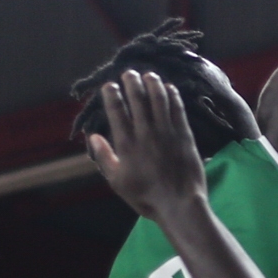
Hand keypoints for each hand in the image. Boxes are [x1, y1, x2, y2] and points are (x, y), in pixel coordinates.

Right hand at [87, 70, 206, 220]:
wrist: (180, 205)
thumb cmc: (146, 197)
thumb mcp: (118, 182)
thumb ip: (104, 158)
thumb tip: (93, 137)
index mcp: (126, 145)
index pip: (116, 111)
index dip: (112, 95)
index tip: (109, 85)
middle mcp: (145, 133)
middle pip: (138, 99)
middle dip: (132, 82)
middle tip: (129, 73)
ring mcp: (166, 132)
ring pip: (158, 99)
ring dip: (153, 83)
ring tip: (149, 75)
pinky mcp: (184, 134)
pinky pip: (177, 109)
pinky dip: (172, 95)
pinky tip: (169, 88)